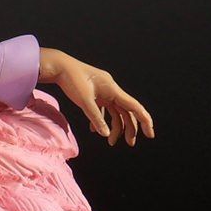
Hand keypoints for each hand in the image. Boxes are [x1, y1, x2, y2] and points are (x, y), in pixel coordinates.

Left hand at [38, 48, 154, 146]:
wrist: (60, 67)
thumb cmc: (72, 80)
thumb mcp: (84, 101)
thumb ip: (95, 118)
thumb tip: (106, 134)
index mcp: (113, 90)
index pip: (134, 106)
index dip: (144, 120)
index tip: (150, 134)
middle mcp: (112, 90)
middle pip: (126, 111)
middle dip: (130, 128)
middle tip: (130, 144)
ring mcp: (104, 93)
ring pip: (116, 112)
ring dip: (115, 127)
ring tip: (110, 142)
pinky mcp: (96, 94)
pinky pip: (103, 110)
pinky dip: (101, 121)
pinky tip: (95, 131)